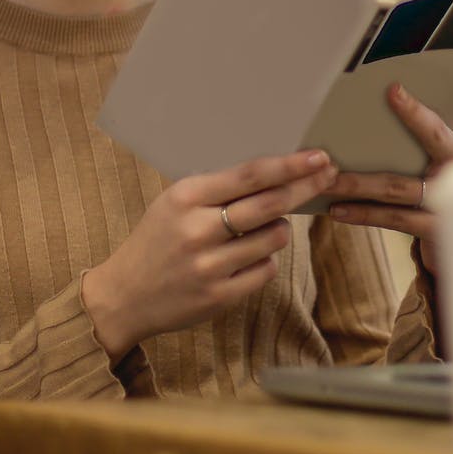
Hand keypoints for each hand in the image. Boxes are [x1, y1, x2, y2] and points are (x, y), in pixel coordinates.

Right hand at [82, 150, 337, 361]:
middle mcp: (198, 230)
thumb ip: (218, 190)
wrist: (124, 296)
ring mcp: (210, 265)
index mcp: (186, 198)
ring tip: (263, 229)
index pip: (250, 175)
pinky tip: (248, 258)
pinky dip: (266, 260)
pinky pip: (266, 270)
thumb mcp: (175, 203)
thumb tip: (277, 173)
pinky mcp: (220, 296)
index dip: (290, 165)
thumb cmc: (156, 241)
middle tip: (328, 175)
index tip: (318, 157)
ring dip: (280, 229)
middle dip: (305, 187)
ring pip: (274, 238)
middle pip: (270, 203)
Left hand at [327, 83, 452, 273]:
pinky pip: (393, 219)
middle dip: (367, 160)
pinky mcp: (432, 230)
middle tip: (331, 156)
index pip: (436, 130)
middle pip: (403, 169)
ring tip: (326, 182)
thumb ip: (451, 122)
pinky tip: (337, 210)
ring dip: (356, 186)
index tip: (393, 90)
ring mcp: (444, 207)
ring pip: (394, 191)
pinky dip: (362, 214)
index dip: (416, 112)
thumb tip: (442, 86)